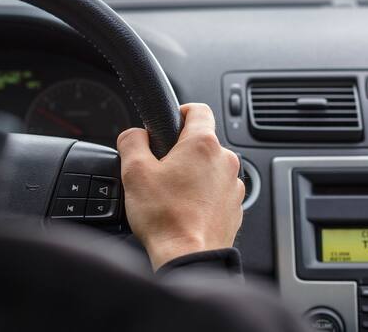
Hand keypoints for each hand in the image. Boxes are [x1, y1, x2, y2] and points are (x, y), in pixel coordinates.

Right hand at [118, 103, 244, 269]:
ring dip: (193, 174)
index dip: (180, 111)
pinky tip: (184, 209)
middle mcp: (225, 161)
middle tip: (159, 167)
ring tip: (171, 193)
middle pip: (203, 141)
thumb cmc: (165, 218)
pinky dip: (203, 195)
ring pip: (211, 168)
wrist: (188, 258)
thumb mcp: (134, 172)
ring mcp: (234, 186)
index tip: (168, 124)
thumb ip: (132, 141)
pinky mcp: (235, 208)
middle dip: (181, 150)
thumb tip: (133, 135)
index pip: (198, 109)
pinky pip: (217, 191)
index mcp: (203, 144)